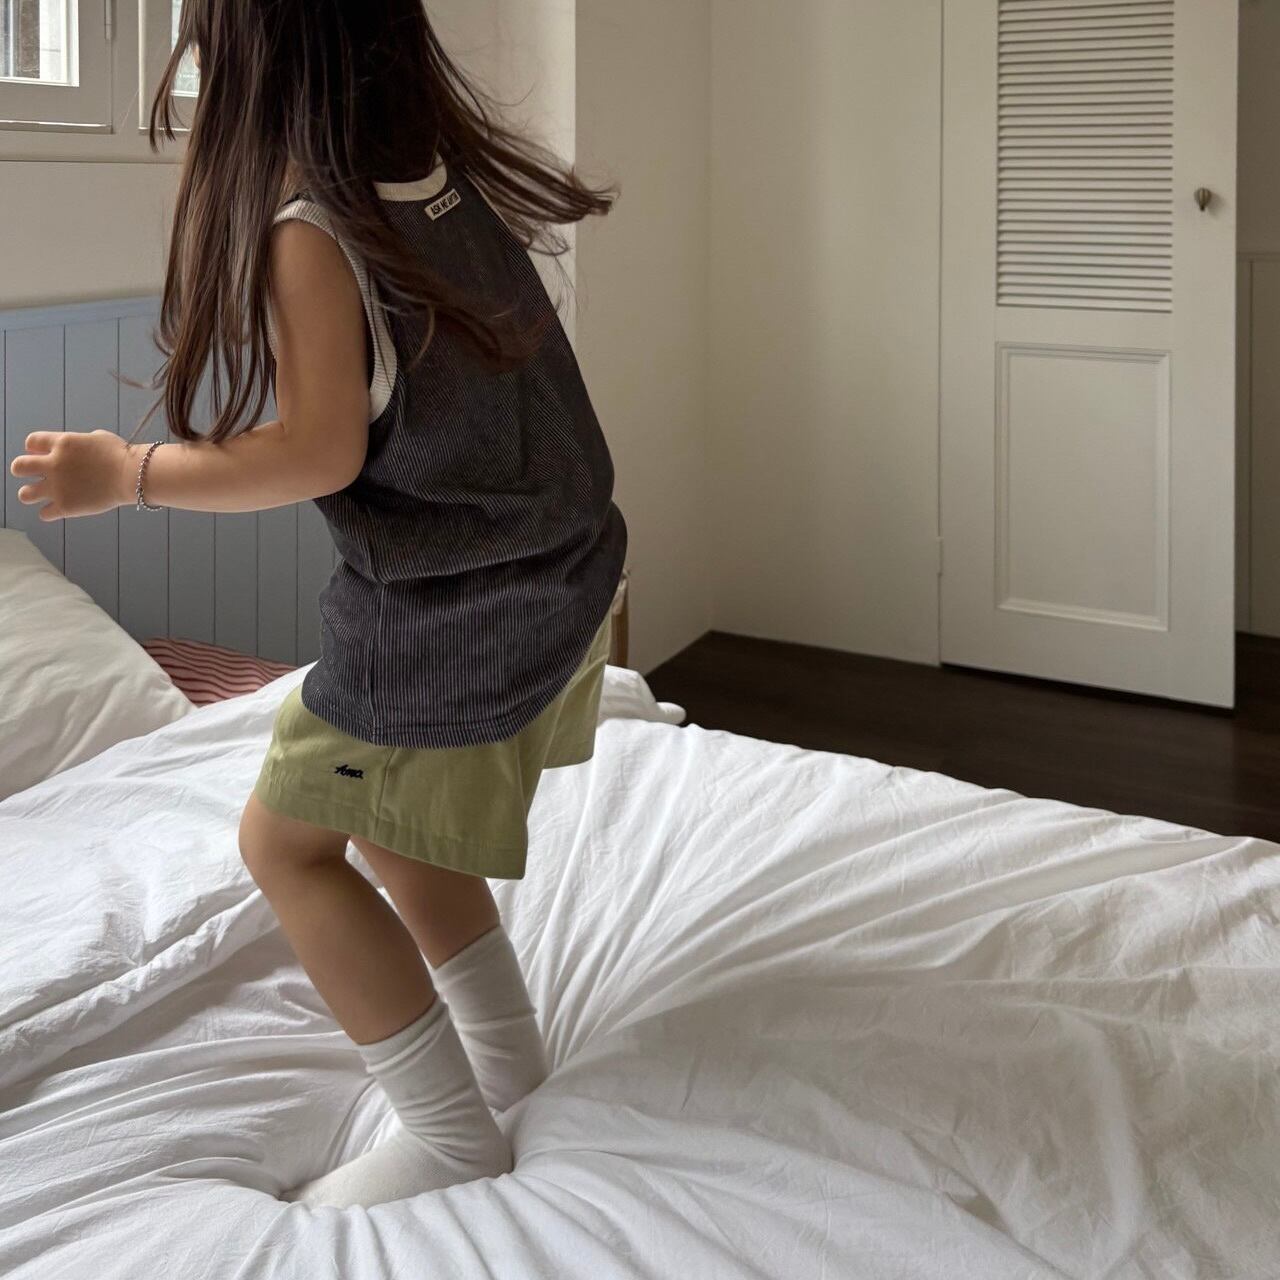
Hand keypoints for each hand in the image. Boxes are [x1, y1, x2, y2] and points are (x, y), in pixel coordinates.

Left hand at [9, 431, 134, 520]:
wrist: (133, 476)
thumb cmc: (121, 455)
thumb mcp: (97, 438)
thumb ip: (77, 444)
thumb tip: (74, 451)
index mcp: (62, 444)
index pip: (31, 442)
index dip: (36, 449)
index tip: (45, 455)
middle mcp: (54, 464)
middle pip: (18, 467)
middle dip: (24, 470)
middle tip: (38, 475)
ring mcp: (58, 487)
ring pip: (25, 494)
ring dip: (32, 494)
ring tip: (45, 495)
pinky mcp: (66, 506)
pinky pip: (44, 514)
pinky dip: (50, 512)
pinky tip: (60, 509)